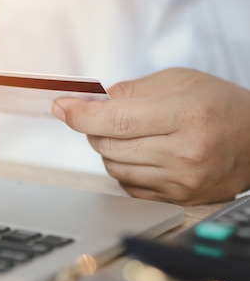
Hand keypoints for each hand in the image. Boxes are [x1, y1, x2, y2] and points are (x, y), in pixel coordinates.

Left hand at [52, 68, 249, 204]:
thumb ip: (132, 90)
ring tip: (130, 134)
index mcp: (186, 115)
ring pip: (114, 167)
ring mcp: (180, 180)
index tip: (62, 107)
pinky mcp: (176, 198)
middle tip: (103, 117)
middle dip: (95, 129)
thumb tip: (90, 101)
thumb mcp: (180, 81)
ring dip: (109, 149)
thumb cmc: (219, 106)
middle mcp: (184, 152)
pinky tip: (141, 154)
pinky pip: (127, 186)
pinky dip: (124, 168)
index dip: (81, 114)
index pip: (116, 119)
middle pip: (109, 146)